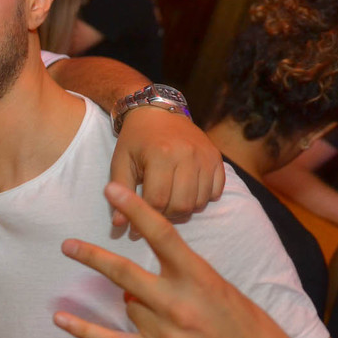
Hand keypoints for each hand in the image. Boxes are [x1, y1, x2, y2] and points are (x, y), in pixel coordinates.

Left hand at [54, 182, 319, 337]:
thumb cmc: (252, 330)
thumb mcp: (224, 291)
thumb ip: (185, 278)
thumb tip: (141, 279)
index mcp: (200, 279)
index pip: (162, 235)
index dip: (136, 208)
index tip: (112, 189)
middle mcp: (179, 304)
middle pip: (124, 273)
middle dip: (92, 257)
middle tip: (67, 245)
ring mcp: (167, 335)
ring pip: (127, 307)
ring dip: (135, 306)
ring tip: (165, 317)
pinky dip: (84, 330)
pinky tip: (61, 318)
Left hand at [111, 107, 224, 223]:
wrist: (157, 112)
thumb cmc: (135, 140)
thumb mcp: (121, 162)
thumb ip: (121, 194)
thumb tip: (120, 225)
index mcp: (160, 155)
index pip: (158, 201)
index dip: (147, 215)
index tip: (138, 222)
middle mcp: (187, 154)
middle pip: (182, 205)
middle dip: (167, 215)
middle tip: (156, 210)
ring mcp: (205, 156)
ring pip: (200, 202)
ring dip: (184, 209)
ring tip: (170, 200)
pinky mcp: (217, 158)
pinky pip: (216, 191)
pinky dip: (202, 198)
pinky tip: (186, 191)